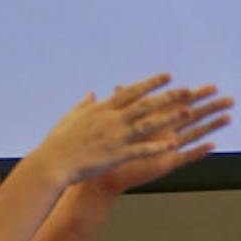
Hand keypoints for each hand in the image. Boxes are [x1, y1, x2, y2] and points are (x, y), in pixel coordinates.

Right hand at [33, 73, 223, 188]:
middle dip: (168, 97)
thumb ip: (85, 105)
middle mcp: (111, 120)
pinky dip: (157, 147)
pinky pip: (140, 150)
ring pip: (147, 125)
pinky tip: (173, 145)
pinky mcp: (115, 155)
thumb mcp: (71, 118)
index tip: (168, 76)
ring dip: (169, 118)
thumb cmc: (59, 142)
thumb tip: (92, 94)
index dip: (152, 83)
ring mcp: (115, 137)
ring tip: (188, 112)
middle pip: (145, 105)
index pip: (132, 91)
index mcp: (102, 109)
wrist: (52, 164)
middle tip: (188, 90)